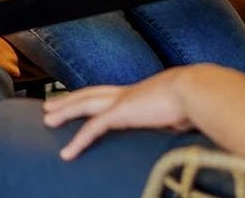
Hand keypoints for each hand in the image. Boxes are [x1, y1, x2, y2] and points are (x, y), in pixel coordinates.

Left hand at [43, 71, 191, 160]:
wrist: (196, 90)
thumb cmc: (196, 101)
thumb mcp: (181, 111)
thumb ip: (173, 120)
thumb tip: (180, 127)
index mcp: (140, 93)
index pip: (109, 93)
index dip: (93, 96)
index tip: (81, 99)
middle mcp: (128, 93)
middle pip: (90, 93)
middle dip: (69, 99)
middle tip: (50, 105)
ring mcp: (122, 100)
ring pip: (84, 104)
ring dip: (64, 111)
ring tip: (48, 120)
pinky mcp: (121, 113)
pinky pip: (92, 129)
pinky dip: (78, 141)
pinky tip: (67, 153)